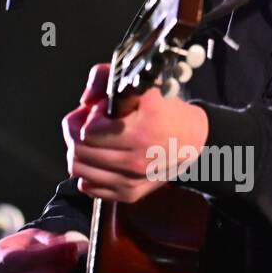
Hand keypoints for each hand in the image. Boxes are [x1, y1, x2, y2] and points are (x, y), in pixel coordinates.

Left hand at [63, 63, 209, 203]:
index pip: (89, 130)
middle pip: (79, 150)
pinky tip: (101, 158)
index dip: (91, 114)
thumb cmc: (166, 111)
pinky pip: (89, 187)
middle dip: (76, 132)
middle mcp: (137, 160)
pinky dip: (88, 172)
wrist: (195, 141)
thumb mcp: (144, 86)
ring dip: (79, 151)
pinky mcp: (130, 194)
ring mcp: (132, 180)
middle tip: (89, 122)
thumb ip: (107, 78)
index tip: (104, 109)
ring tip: (94, 140)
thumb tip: (84, 101)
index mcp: (141, 132)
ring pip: (79, 169)